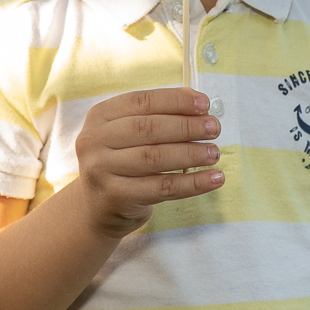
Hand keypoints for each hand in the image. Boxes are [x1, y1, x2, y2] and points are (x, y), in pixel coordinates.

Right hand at [72, 88, 222, 238]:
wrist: (94, 207)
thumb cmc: (121, 162)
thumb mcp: (128, 134)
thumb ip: (157, 116)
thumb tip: (197, 102)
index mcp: (100, 115)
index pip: (142, 101)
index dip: (176, 101)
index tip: (204, 104)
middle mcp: (94, 140)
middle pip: (148, 128)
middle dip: (186, 126)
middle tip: (214, 128)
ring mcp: (101, 170)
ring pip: (155, 157)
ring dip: (191, 154)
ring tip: (213, 153)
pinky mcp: (115, 197)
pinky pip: (162, 188)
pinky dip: (193, 183)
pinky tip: (214, 178)